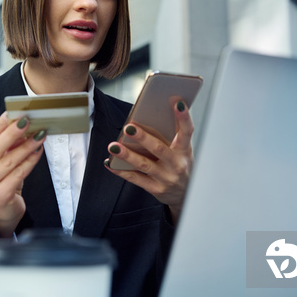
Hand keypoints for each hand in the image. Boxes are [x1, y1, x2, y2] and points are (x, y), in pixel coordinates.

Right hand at [0, 113, 46, 236]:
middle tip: (28, 121)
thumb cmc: (1, 179)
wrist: (2, 210)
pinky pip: (17, 175)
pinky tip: (38, 152)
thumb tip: (21, 123)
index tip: (14, 112)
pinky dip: (29, 162)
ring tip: (39, 136)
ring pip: (8, 162)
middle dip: (13, 133)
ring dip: (26, 147)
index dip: (1, 124)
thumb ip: (6, 143)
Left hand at [104, 100, 194, 224]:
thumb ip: (172, 134)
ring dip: (127, 155)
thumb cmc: (179, 164)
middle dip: (143, 138)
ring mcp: (166, 178)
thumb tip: (153, 112)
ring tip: (113, 146)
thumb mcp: (182, 150)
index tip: (176, 101)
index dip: (183, 117)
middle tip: (128, 128)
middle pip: (159, 149)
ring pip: (144, 165)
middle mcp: (177, 164)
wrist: (184, 195)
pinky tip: (109, 163)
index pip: (187, 131)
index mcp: (185, 150)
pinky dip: (121, 171)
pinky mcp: (156, 189)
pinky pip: (135, 179)